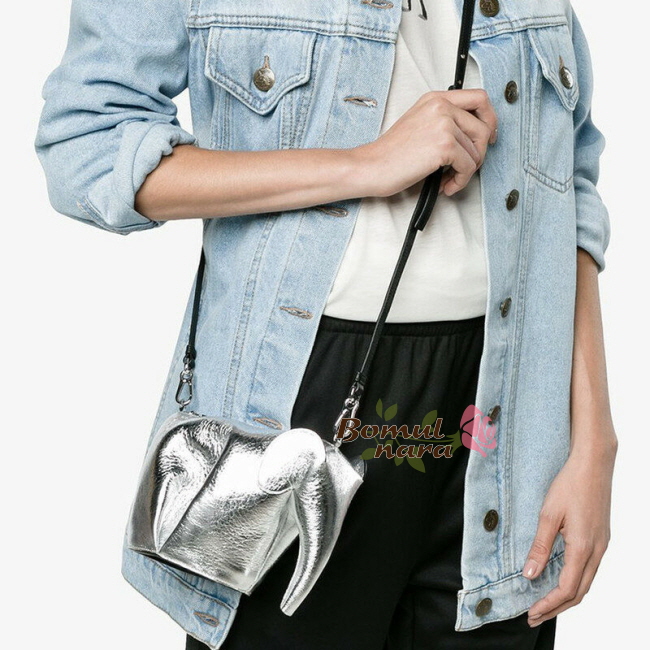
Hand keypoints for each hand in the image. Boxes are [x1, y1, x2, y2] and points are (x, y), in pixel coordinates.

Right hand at [354, 88, 497, 198]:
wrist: (372, 167)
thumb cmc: (391, 154)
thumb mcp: (419, 125)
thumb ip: (444, 123)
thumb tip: (472, 138)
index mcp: (435, 99)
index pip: (479, 98)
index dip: (489, 119)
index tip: (487, 137)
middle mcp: (441, 106)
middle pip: (483, 126)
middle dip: (480, 152)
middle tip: (468, 167)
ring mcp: (444, 124)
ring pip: (477, 151)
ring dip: (466, 172)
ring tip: (449, 180)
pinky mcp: (445, 145)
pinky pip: (468, 167)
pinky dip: (460, 181)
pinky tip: (445, 186)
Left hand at [524, 432, 616, 626]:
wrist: (593, 464)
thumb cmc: (570, 484)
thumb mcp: (548, 514)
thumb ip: (540, 547)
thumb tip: (529, 574)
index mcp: (583, 547)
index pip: (566, 589)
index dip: (548, 604)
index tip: (531, 612)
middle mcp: (597, 551)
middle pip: (579, 592)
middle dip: (556, 607)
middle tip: (534, 615)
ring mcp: (601, 545)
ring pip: (586, 582)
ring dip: (565, 596)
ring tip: (544, 603)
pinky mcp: (600, 538)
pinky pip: (588, 569)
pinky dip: (573, 581)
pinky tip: (559, 579)